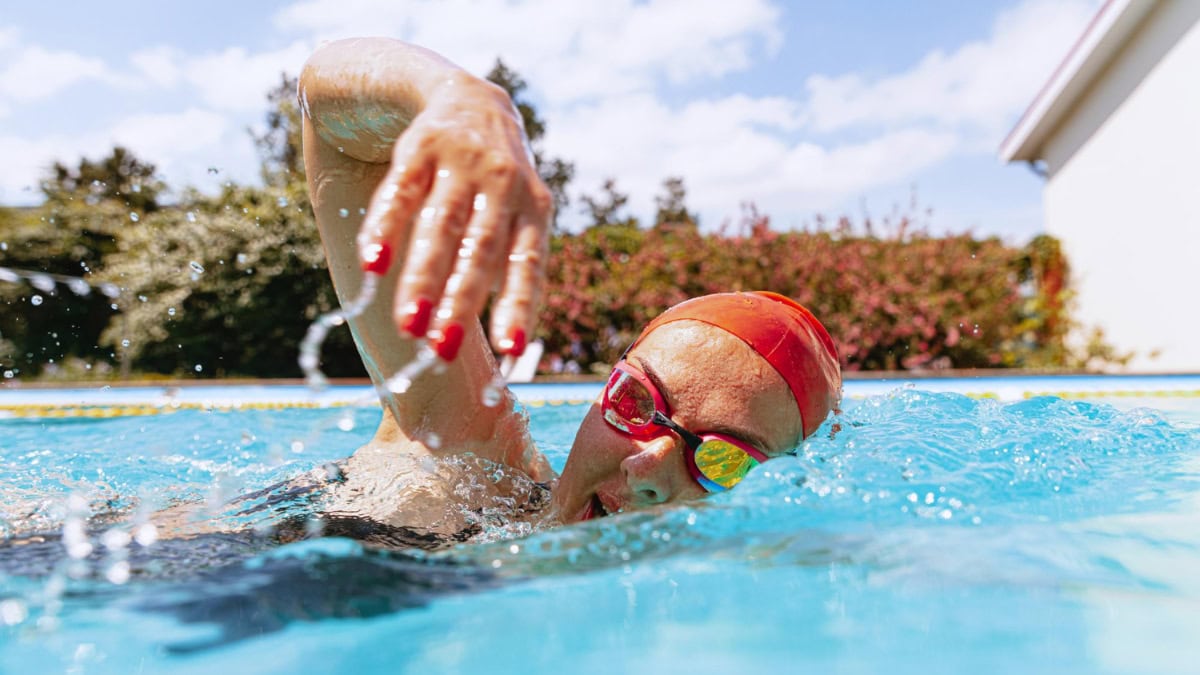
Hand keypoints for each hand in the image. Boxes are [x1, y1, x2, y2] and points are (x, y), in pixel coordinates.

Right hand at [357, 71, 550, 361]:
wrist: (468, 96)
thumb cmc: (496, 184)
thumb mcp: (518, 216)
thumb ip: (510, 271)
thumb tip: (510, 353)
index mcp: (534, 210)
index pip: (529, 263)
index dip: (520, 305)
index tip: (512, 350)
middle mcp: (503, 184)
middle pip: (480, 251)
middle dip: (460, 302)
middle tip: (442, 351)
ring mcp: (462, 163)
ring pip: (440, 226)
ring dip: (422, 278)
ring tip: (406, 324)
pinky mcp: (420, 146)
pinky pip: (401, 191)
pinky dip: (386, 227)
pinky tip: (373, 262)